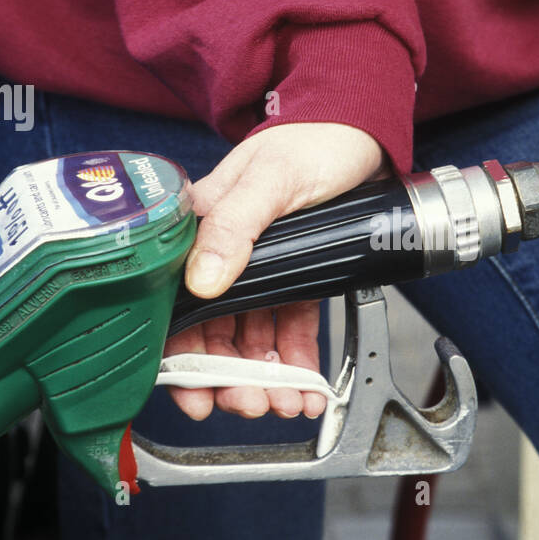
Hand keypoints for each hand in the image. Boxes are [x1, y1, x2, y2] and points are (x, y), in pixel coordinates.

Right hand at [168, 122, 388, 420]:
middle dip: (228, 378)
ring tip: (285, 402)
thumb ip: (235, 224)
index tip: (195, 394)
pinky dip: (295, 364)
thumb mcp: (272, 179)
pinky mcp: (295, 279)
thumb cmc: (314, 141)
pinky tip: (305, 387)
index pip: (173, 303)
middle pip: (211, 334)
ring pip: (250, 341)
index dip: (179, 355)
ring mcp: (259, 271)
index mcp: (199, 228)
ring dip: (264, 379)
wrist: (365, 135)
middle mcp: (222, 255)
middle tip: (249, 404)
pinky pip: (287, 332)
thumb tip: (204, 278)